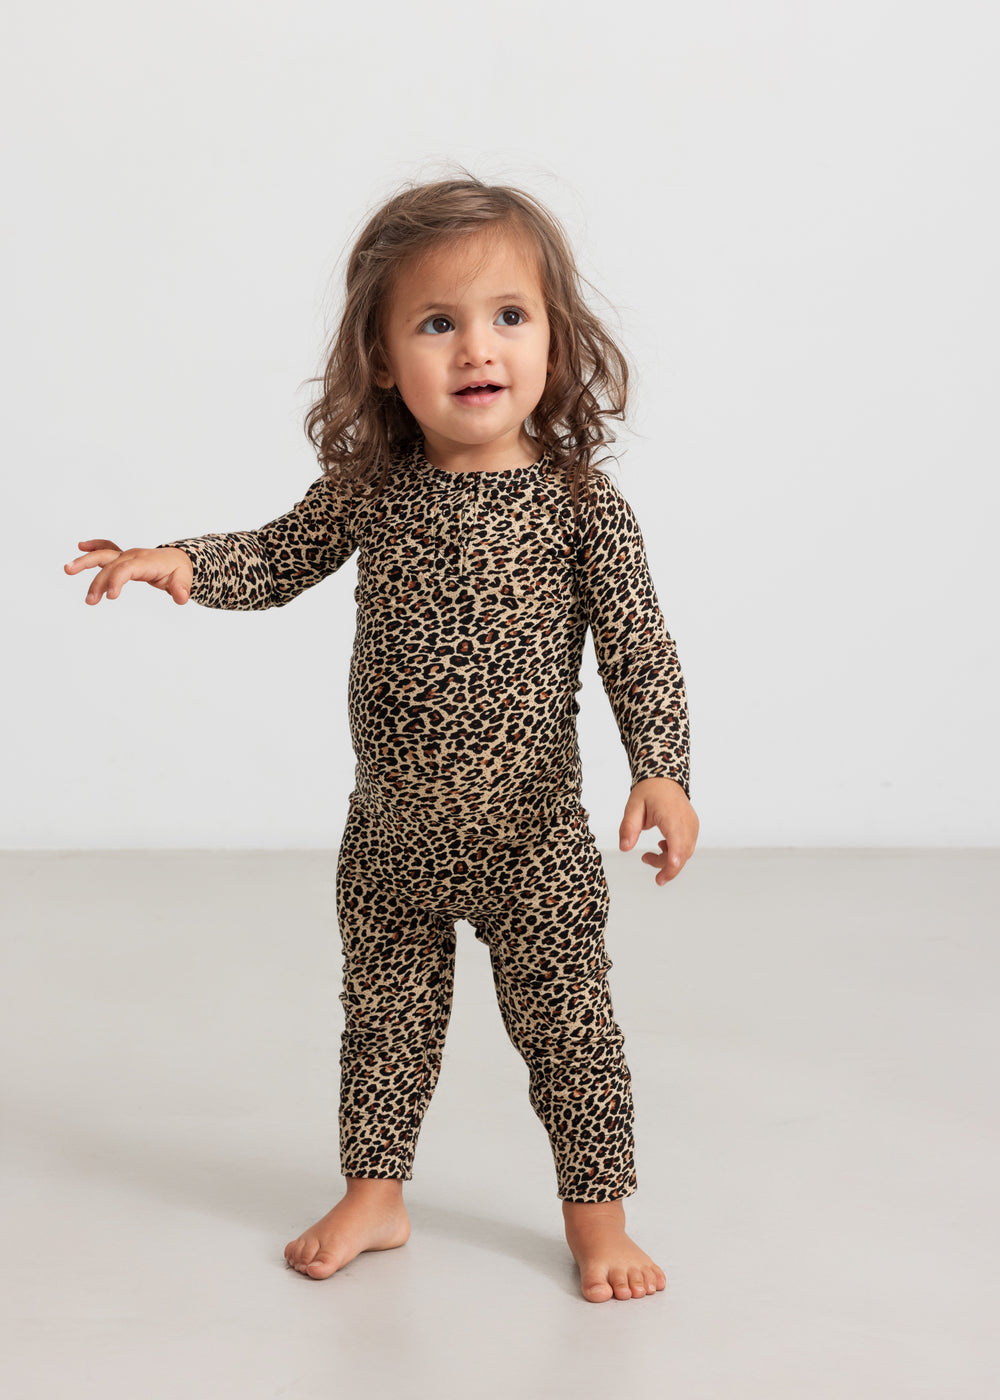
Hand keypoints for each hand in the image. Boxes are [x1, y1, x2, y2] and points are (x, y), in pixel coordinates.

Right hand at [64, 541, 193, 605]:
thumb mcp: (184, 580)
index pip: (126, 570)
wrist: (179, 559)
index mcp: (145, 561)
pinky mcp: (122, 558)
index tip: (110, 597)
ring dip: (85, 562)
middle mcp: (132, 556)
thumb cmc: (179, 571)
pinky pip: (107, 548)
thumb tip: (181, 597)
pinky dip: (95, 545)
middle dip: (98, 582)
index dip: (116, 581)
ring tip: (67, 570)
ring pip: (103, 556)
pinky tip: (81, 545)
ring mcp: (126, 555)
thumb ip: (181, 588)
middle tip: (90, 601)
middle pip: (110, 566)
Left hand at [619, 777, 698, 885]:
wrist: (664, 779)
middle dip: (666, 867)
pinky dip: (674, 853)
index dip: (672, 861)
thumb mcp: (633, 806)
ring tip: (648, 856)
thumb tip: (624, 848)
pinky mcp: (692, 828)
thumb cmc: (649, 791)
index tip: (664, 876)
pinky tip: (661, 847)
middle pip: (682, 854)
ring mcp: (692, 826)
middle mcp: (686, 822)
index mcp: (672, 816)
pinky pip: (686, 847)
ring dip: (668, 860)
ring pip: (685, 853)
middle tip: (645, 863)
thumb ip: (628, 827)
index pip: (677, 843)